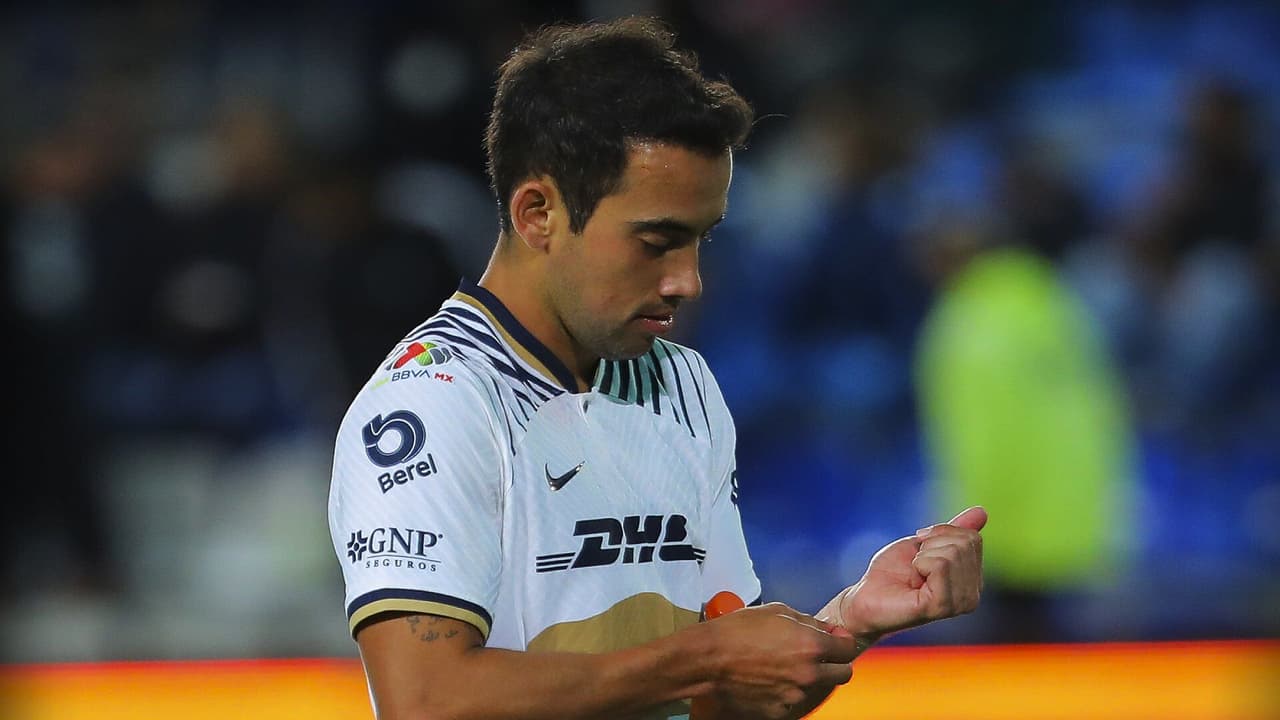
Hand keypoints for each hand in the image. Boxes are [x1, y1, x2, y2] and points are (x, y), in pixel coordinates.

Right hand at [700, 602, 858, 718]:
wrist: (707, 660)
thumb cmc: (737, 631)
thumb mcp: (776, 611)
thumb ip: (807, 621)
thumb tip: (823, 628)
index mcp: (810, 646)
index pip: (847, 648)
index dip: (842, 641)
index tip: (835, 638)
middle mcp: (808, 674)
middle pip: (843, 674)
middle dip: (834, 662)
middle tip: (818, 654)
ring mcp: (794, 696)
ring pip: (816, 687)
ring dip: (808, 677)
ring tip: (782, 664)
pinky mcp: (778, 711)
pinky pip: (793, 700)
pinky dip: (787, 691)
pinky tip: (770, 678)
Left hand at [838, 506, 986, 639]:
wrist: (866, 596)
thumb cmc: (892, 572)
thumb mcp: (924, 544)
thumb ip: (955, 531)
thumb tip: (982, 511)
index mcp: (972, 580)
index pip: (972, 538)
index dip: (940, 534)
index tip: (921, 550)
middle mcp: (972, 595)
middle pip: (964, 543)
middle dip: (932, 544)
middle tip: (916, 565)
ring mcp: (960, 603)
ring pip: (952, 553)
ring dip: (923, 556)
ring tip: (914, 575)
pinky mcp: (942, 606)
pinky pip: (939, 565)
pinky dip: (920, 564)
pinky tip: (913, 582)